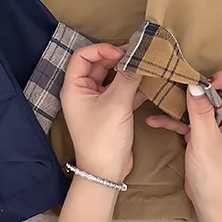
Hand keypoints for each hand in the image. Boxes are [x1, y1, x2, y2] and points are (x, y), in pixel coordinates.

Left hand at [60, 44, 143, 183]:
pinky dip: (132, 86)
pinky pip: (120, 91)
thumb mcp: (117, 104)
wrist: (105, 171)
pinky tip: (148, 83)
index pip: (82, 57)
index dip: (101, 49)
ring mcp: (95, 102)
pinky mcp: (109, 111)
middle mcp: (81, 92)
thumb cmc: (103, 138)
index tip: (122, 51)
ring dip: (126, 72)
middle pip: (97, 65)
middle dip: (116, 58)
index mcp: (74, 87)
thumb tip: (139, 58)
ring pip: (110, 78)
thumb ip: (128, 78)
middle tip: (137, 55)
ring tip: (145, 65)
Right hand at [168, 71, 221, 221]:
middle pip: (216, 97)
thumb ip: (201, 113)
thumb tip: (196, 86)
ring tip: (162, 98)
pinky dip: (172, 121)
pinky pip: (186, 124)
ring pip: (198, 109)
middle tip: (177, 82)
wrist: (211, 208)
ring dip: (179, 106)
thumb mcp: (206, 141)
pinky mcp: (201, 139)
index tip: (206, 78)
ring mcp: (215, 131)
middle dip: (196, 89)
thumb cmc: (217, 179)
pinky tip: (156, 120)